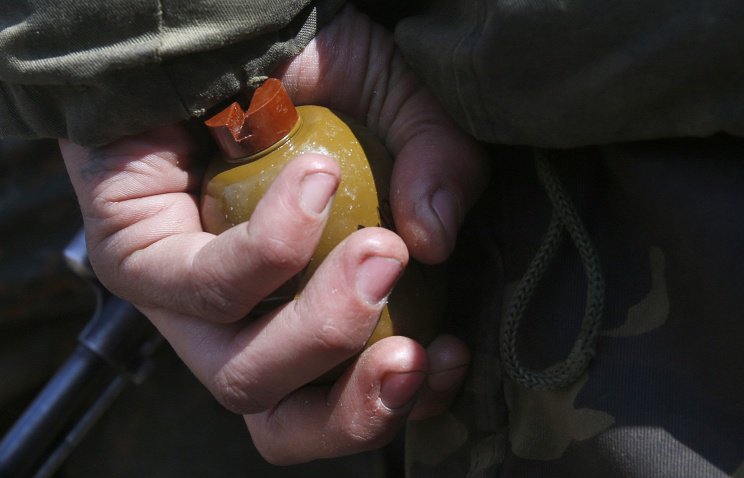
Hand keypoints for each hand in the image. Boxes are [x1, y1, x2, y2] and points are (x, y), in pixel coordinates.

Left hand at [60, 4, 488, 464]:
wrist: (217, 25)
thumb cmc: (304, 76)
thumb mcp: (396, 106)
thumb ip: (437, 162)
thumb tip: (437, 241)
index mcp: (298, 309)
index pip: (339, 401)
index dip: (395, 405)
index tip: (446, 352)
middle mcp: (237, 321)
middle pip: (284, 421)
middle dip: (360, 405)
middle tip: (411, 346)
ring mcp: (180, 301)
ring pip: (241, 378)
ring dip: (326, 326)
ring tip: (381, 250)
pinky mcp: (133, 258)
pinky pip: (205, 287)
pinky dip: (274, 247)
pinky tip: (315, 181)